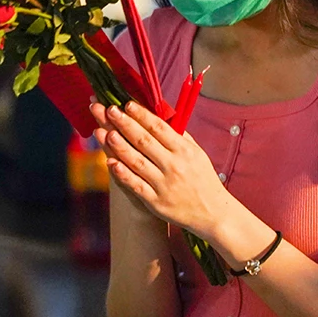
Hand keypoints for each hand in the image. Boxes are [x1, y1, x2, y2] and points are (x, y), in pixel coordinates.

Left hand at [94, 101, 232, 239]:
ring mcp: (164, 184)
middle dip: (125, 124)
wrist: (212, 213)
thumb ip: (179, 135)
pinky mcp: (156, 202)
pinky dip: (123, 174)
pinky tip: (110, 162)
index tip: (126, 104)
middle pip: (145, 141)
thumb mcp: (197, 153)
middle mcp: (174, 166)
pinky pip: (137, 186)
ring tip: (105, 131)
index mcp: (184, 150)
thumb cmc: (203, 179)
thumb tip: (161, 114)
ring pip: (138, 162)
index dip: (141, 115)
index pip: (159, 128)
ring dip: (120, 146)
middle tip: (109, 109)